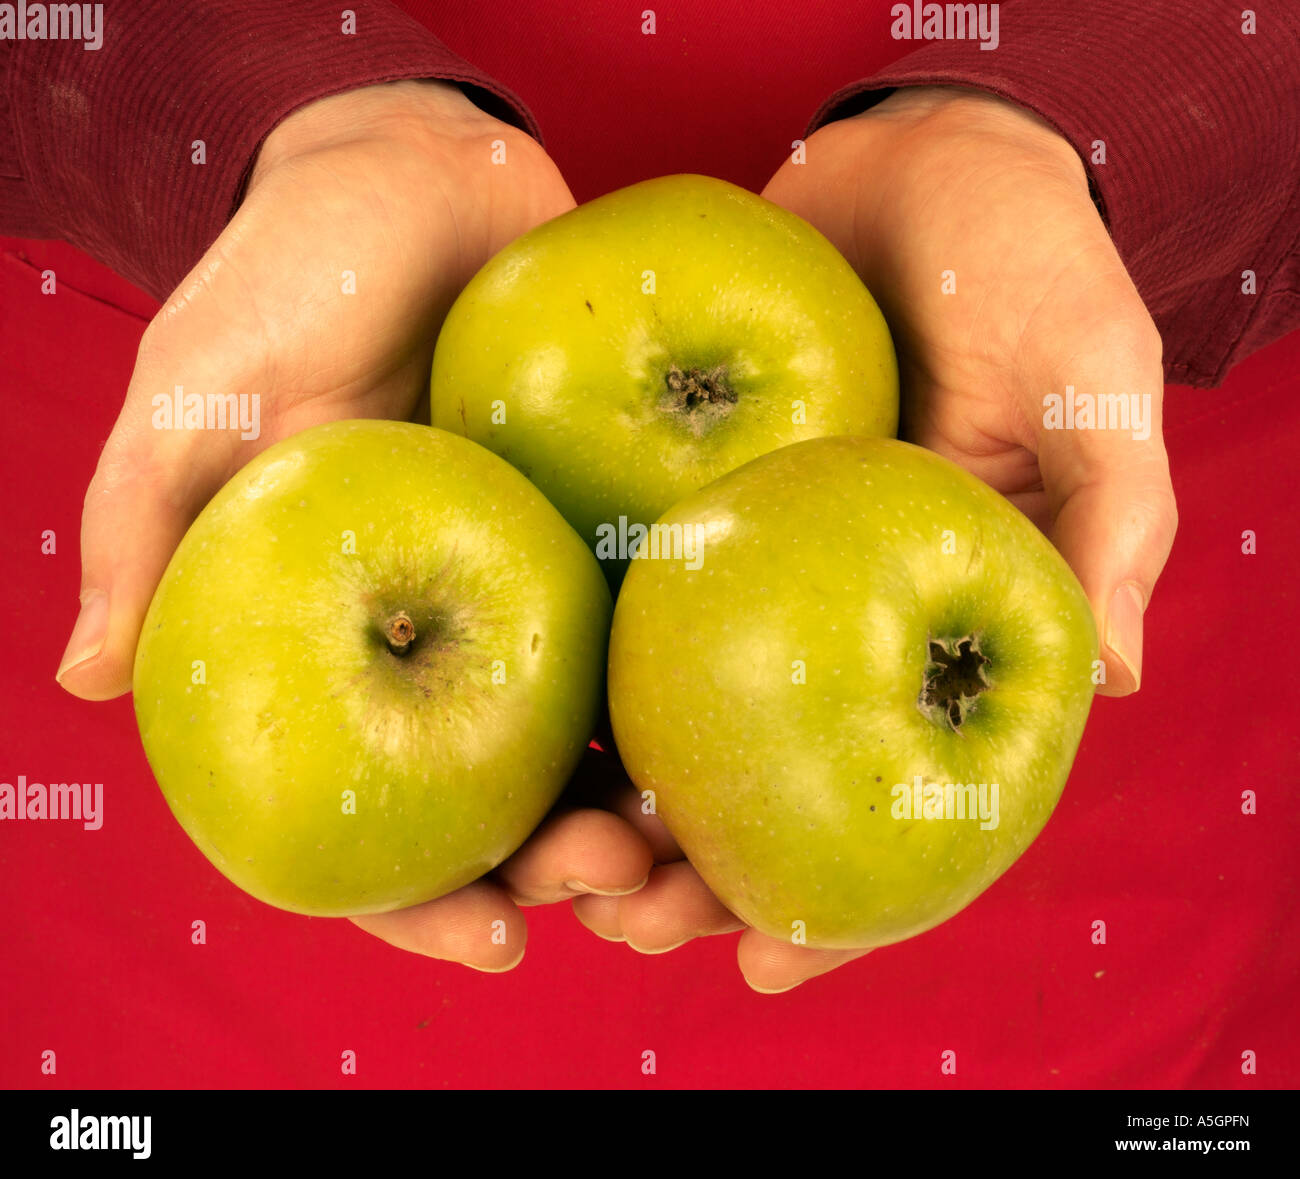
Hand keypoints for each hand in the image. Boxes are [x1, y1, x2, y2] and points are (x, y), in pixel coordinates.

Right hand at [58, 79, 652, 968]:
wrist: (426, 177)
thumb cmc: (298, 273)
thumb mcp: (203, 392)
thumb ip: (145, 528)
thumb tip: (87, 681)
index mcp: (325, 646)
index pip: (360, 811)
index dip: (419, 899)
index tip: (497, 942)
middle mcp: (432, 642)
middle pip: (498, 805)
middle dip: (560, 872)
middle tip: (627, 885)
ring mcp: (529, 595)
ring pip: (588, 744)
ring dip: (643, 814)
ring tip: (691, 845)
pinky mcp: (606, 535)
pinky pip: (649, 635)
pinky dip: (688, 699)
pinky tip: (731, 739)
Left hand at [574, 87, 1179, 993]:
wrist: (908, 158)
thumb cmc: (1022, 260)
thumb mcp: (1086, 378)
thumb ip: (1108, 517)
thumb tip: (1111, 678)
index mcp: (937, 630)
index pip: (893, 803)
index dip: (841, 907)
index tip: (762, 971)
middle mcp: (835, 623)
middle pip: (759, 788)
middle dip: (687, 872)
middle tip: (615, 917)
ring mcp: (748, 574)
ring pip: (668, 721)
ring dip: (605, 802)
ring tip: (544, 860)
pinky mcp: (671, 508)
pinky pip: (614, 604)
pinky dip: (567, 674)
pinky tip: (511, 726)